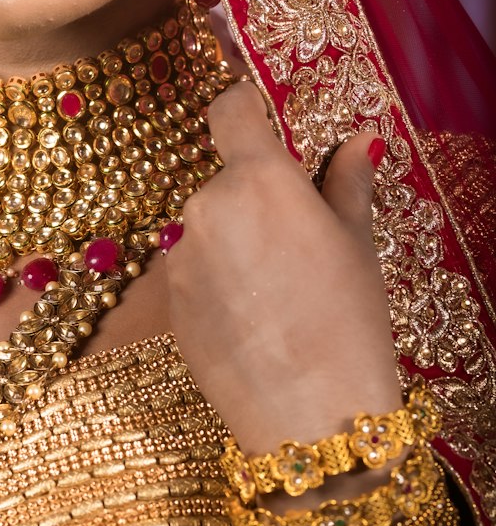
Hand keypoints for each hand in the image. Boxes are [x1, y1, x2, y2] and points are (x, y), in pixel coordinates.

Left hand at [167, 82, 401, 454]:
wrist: (310, 417)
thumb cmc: (347, 324)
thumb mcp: (357, 245)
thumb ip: (346, 182)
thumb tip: (357, 142)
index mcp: (257, 180)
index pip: (230, 110)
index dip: (245, 108)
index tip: (261, 118)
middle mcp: (205, 209)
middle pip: (224, 180)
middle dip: (254, 198)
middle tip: (297, 240)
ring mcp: (179, 257)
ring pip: (207, 228)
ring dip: (234, 241)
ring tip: (280, 289)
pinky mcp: (168, 301)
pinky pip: (194, 270)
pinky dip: (219, 280)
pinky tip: (256, 316)